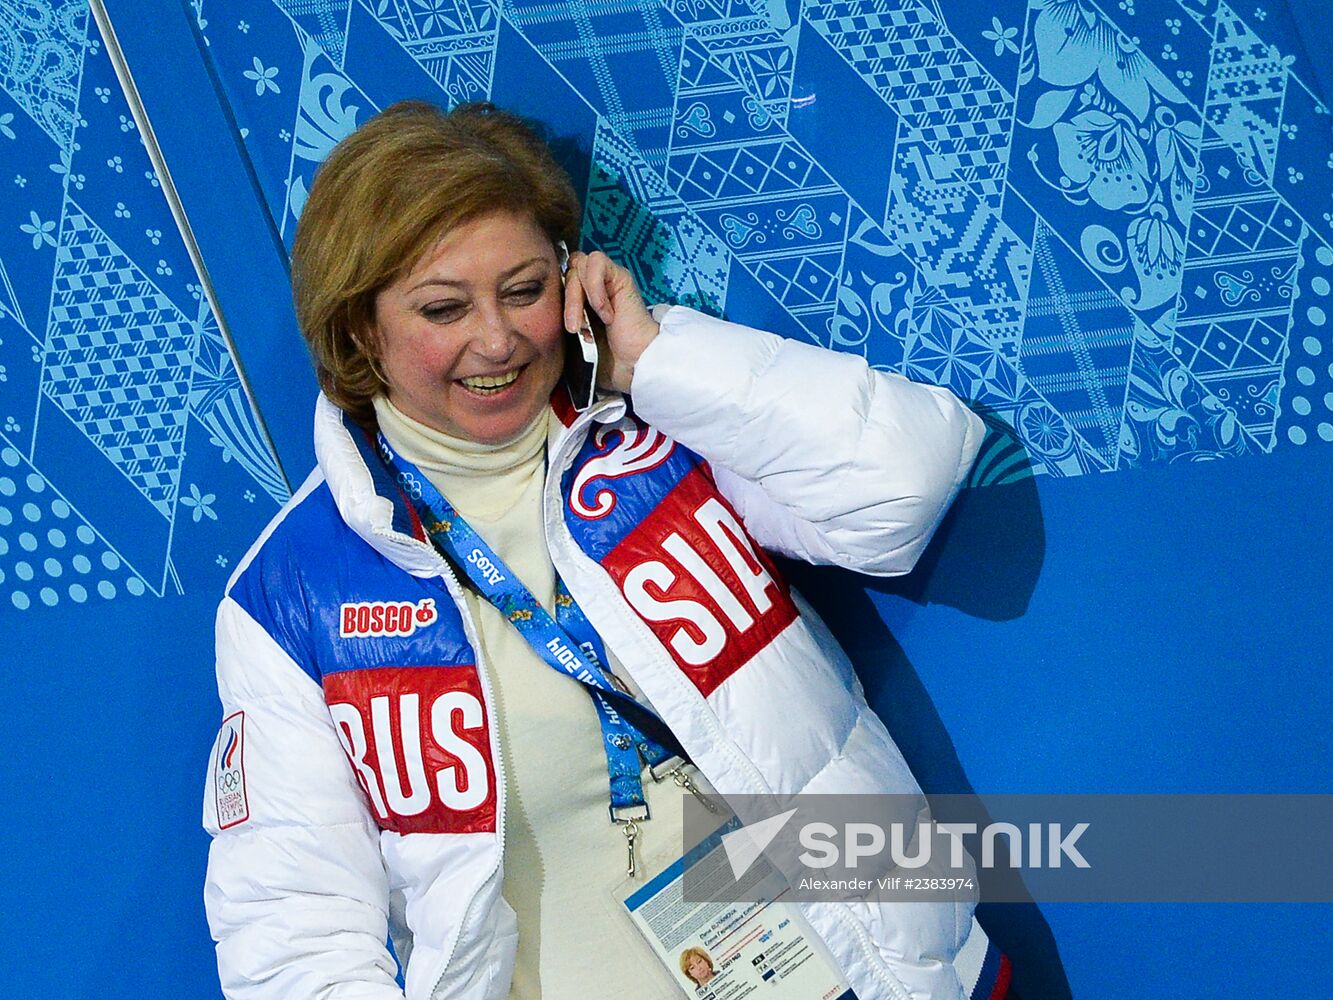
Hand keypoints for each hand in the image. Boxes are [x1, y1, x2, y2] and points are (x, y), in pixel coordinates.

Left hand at [562, 250, 658, 392]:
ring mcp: (607, 279)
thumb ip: (559, 325)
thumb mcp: (573, 342)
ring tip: (585, 325)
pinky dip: (595, 288)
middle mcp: (594, 284)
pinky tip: (604, 314)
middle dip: (565, 301)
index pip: (559, 277)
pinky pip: (597, 263)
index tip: (566, 328)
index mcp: (581, 297)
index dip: (556, 296)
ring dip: (576, 297)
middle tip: (574, 330)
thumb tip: (535, 321)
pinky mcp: (620, 276)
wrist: (634, 364)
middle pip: (566, 270)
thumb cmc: (607, 359)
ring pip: (578, 264)